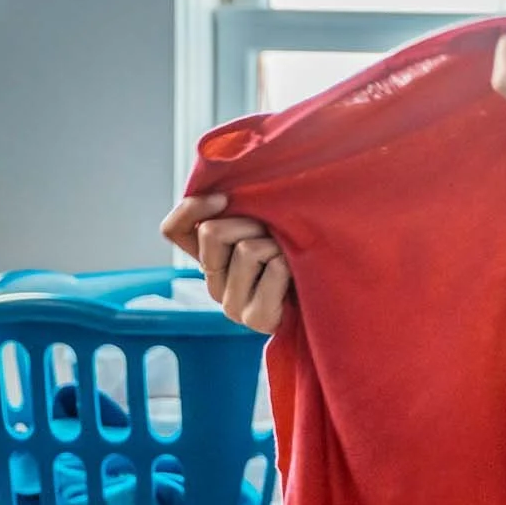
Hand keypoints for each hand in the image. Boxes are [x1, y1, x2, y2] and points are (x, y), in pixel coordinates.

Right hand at [160, 193, 290, 334]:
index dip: (192, 208)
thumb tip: (227, 185)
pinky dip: (290, 263)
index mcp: (210, 259)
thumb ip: (241, 211)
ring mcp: (233, 306)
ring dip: (276, 243)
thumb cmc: (302, 250)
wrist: (331, 292)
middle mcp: (214, 284)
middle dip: (250, 221)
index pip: (174, 230)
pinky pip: (274, 269)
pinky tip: (297, 275)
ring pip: (247, 249)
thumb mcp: (267, 222)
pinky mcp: (257, 319)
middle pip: (212, 232)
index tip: (223, 198)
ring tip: (290, 257)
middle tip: (276, 234)